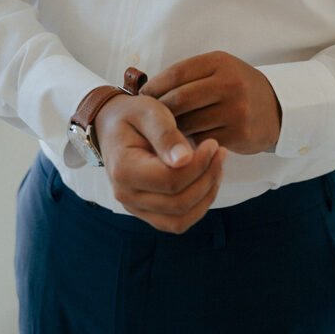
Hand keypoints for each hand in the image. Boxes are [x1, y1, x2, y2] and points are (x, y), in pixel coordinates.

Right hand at [94, 93, 227, 233]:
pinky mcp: (146, 211)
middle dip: (207, 178)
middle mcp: (126, 194)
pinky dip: (197, 206)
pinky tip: (207, 181)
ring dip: (206, 196)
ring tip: (218, 168)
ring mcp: (135, 207)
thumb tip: (184, 160)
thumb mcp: (149, 112)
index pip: (171, 180)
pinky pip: (176, 221)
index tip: (213, 143)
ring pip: (179, 219)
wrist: (113, 124)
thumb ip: (166, 134)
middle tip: (221, 152)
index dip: (199, 166)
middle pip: (178, 203)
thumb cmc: (133, 114)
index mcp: (124, 169)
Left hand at [141, 50, 281, 154]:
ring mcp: (236, 110)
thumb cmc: (236, 86)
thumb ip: (189, 75)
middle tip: (149, 117)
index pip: (176, 73)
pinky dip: (190, 141)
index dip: (155, 86)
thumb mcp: (218, 68)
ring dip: (172, 129)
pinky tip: (185, 140)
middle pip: (179, 99)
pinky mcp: (239, 135)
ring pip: (189, 122)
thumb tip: (148, 91)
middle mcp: (230, 84)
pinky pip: (202, 140)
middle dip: (159, 110)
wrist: (276, 108)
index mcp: (220, 62)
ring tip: (164, 129)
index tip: (143, 97)